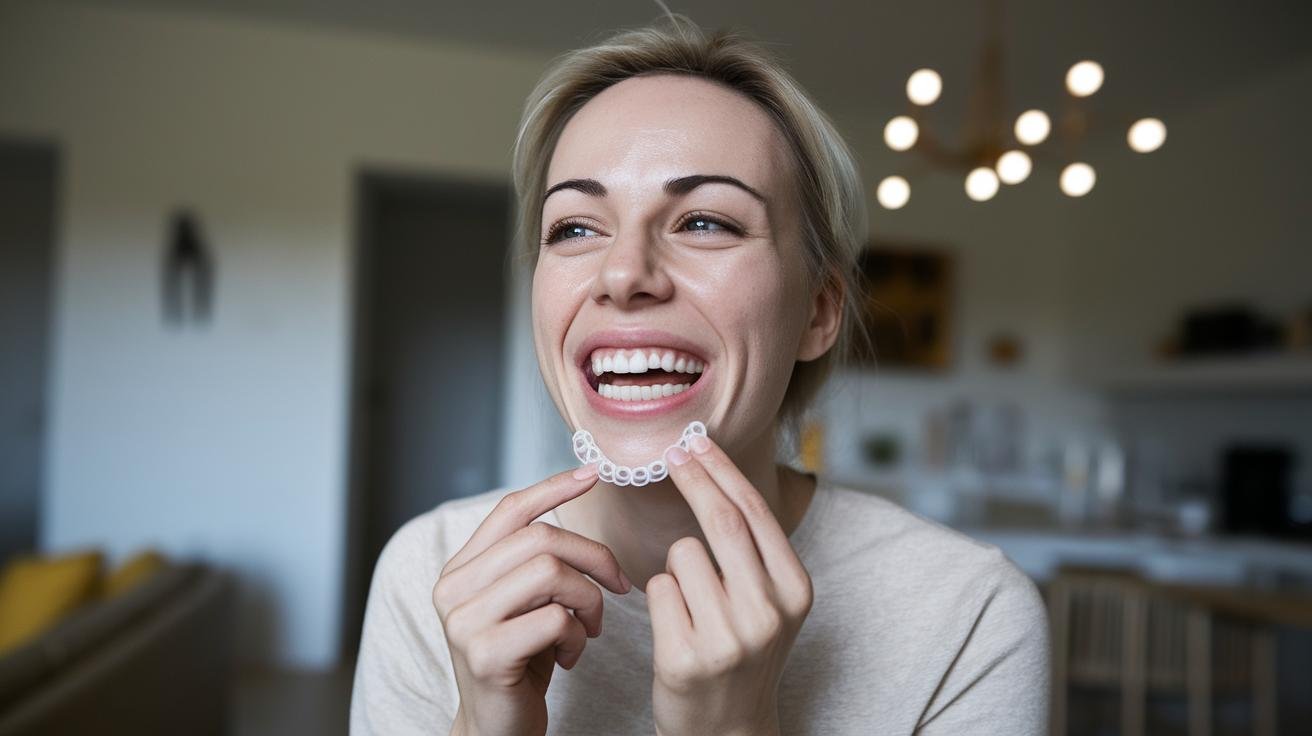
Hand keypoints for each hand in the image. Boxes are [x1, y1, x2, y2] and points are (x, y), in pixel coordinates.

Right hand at [431, 464, 630, 735]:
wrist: (497, 730)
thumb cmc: (521, 662)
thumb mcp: (524, 601)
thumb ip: (532, 560)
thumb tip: (579, 494)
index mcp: (461, 569)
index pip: (509, 510)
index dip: (553, 488)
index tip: (593, 474)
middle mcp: (453, 589)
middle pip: (541, 538)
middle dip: (594, 557)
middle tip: (618, 586)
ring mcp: (464, 621)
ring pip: (550, 573)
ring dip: (588, 600)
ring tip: (588, 628)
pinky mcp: (485, 654)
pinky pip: (554, 619)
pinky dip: (577, 636)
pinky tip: (571, 657)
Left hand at [647, 434, 813, 735]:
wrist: (728, 728)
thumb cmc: (743, 650)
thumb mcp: (771, 601)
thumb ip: (755, 548)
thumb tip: (714, 470)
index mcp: (795, 592)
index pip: (756, 513)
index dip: (722, 471)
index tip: (696, 441)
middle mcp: (768, 614)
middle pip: (722, 521)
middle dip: (693, 477)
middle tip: (671, 452)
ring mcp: (727, 638)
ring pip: (682, 554)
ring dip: (677, 565)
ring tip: (692, 603)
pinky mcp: (685, 657)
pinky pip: (658, 589)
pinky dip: (660, 597)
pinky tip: (676, 626)